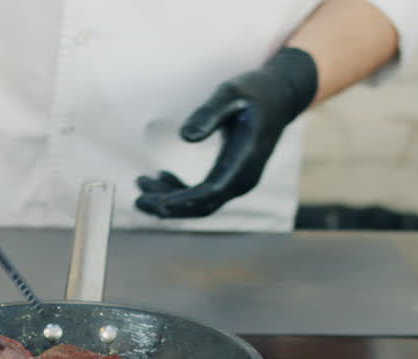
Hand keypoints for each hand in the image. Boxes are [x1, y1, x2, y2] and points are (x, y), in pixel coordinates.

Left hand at [136, 47, 316, 218]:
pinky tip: (160, 177)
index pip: (209, 193)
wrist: (280, 96)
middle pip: (202, 207)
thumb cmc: (255, 92)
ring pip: (200, 203)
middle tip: (138, 198)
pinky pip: (203, 194)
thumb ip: (209, 113)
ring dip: (170, 198)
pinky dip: (180, 191)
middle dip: (168, 206)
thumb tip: (185, 136)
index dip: (180, 201)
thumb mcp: (231, 93)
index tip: (154, 201)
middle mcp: (243, 180)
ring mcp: (239, 182)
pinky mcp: (231, 178)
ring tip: (142, 183)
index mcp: (244, 163)